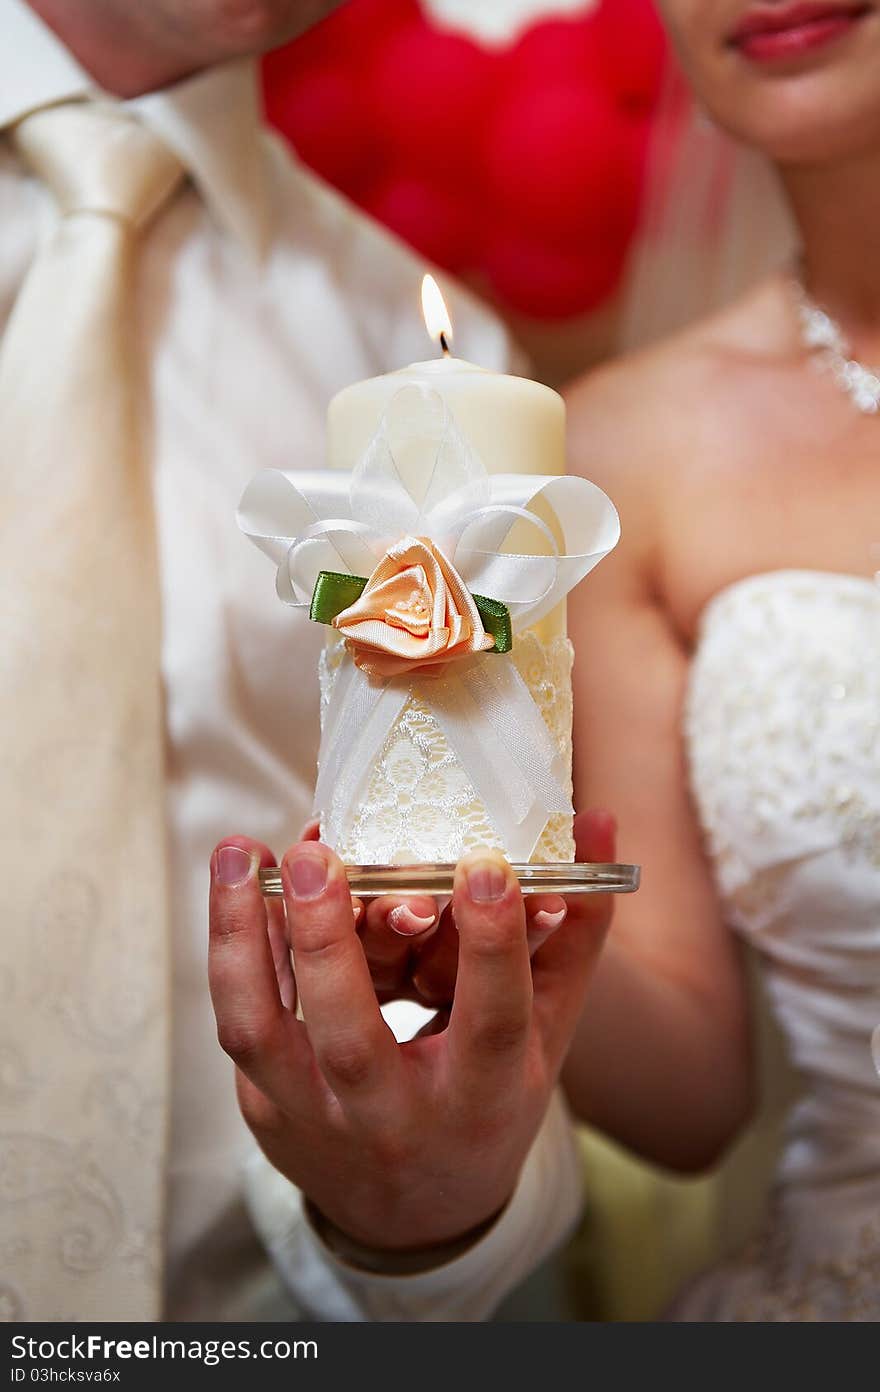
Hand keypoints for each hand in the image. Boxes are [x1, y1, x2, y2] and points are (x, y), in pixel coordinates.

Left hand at [207, 814, 614, 1252]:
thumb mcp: (546, 1030)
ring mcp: (316, 1120)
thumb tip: (597, 822)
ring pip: (259, 1032)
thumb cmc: (491, 1099)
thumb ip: (575, 930)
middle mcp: (394, 1118)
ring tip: (239, 854)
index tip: (483, 864)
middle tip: (315, 853)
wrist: (415, 1213)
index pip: (492, 1022)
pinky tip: (239, 885)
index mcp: (481, 1098)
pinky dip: (238, 950)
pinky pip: (244, 1022)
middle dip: (328, 938)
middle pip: (350, 1036)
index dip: (491, 944)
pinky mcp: (265, 1108)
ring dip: (241, 937)